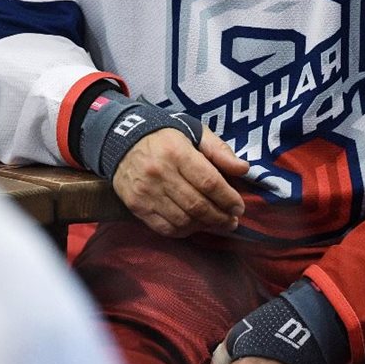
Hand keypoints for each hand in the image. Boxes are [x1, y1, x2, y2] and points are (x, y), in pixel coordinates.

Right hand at [111, 127, 247, 236]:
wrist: (120, 140)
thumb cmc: (164, 136)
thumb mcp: (193, 132)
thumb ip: (219, 150)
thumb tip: (244, 169)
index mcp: (177, 152)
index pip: (209, 182)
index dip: (228, 198)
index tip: (239, 207)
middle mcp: (160, 173)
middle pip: (197, 205)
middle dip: (220, 217)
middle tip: (232, 220)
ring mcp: (146, 192)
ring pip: (183, 220)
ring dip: (204, 226)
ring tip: (216, 223)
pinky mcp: (136, 206)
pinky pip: (165, 228)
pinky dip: (184, 231)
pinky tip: (194, 225)